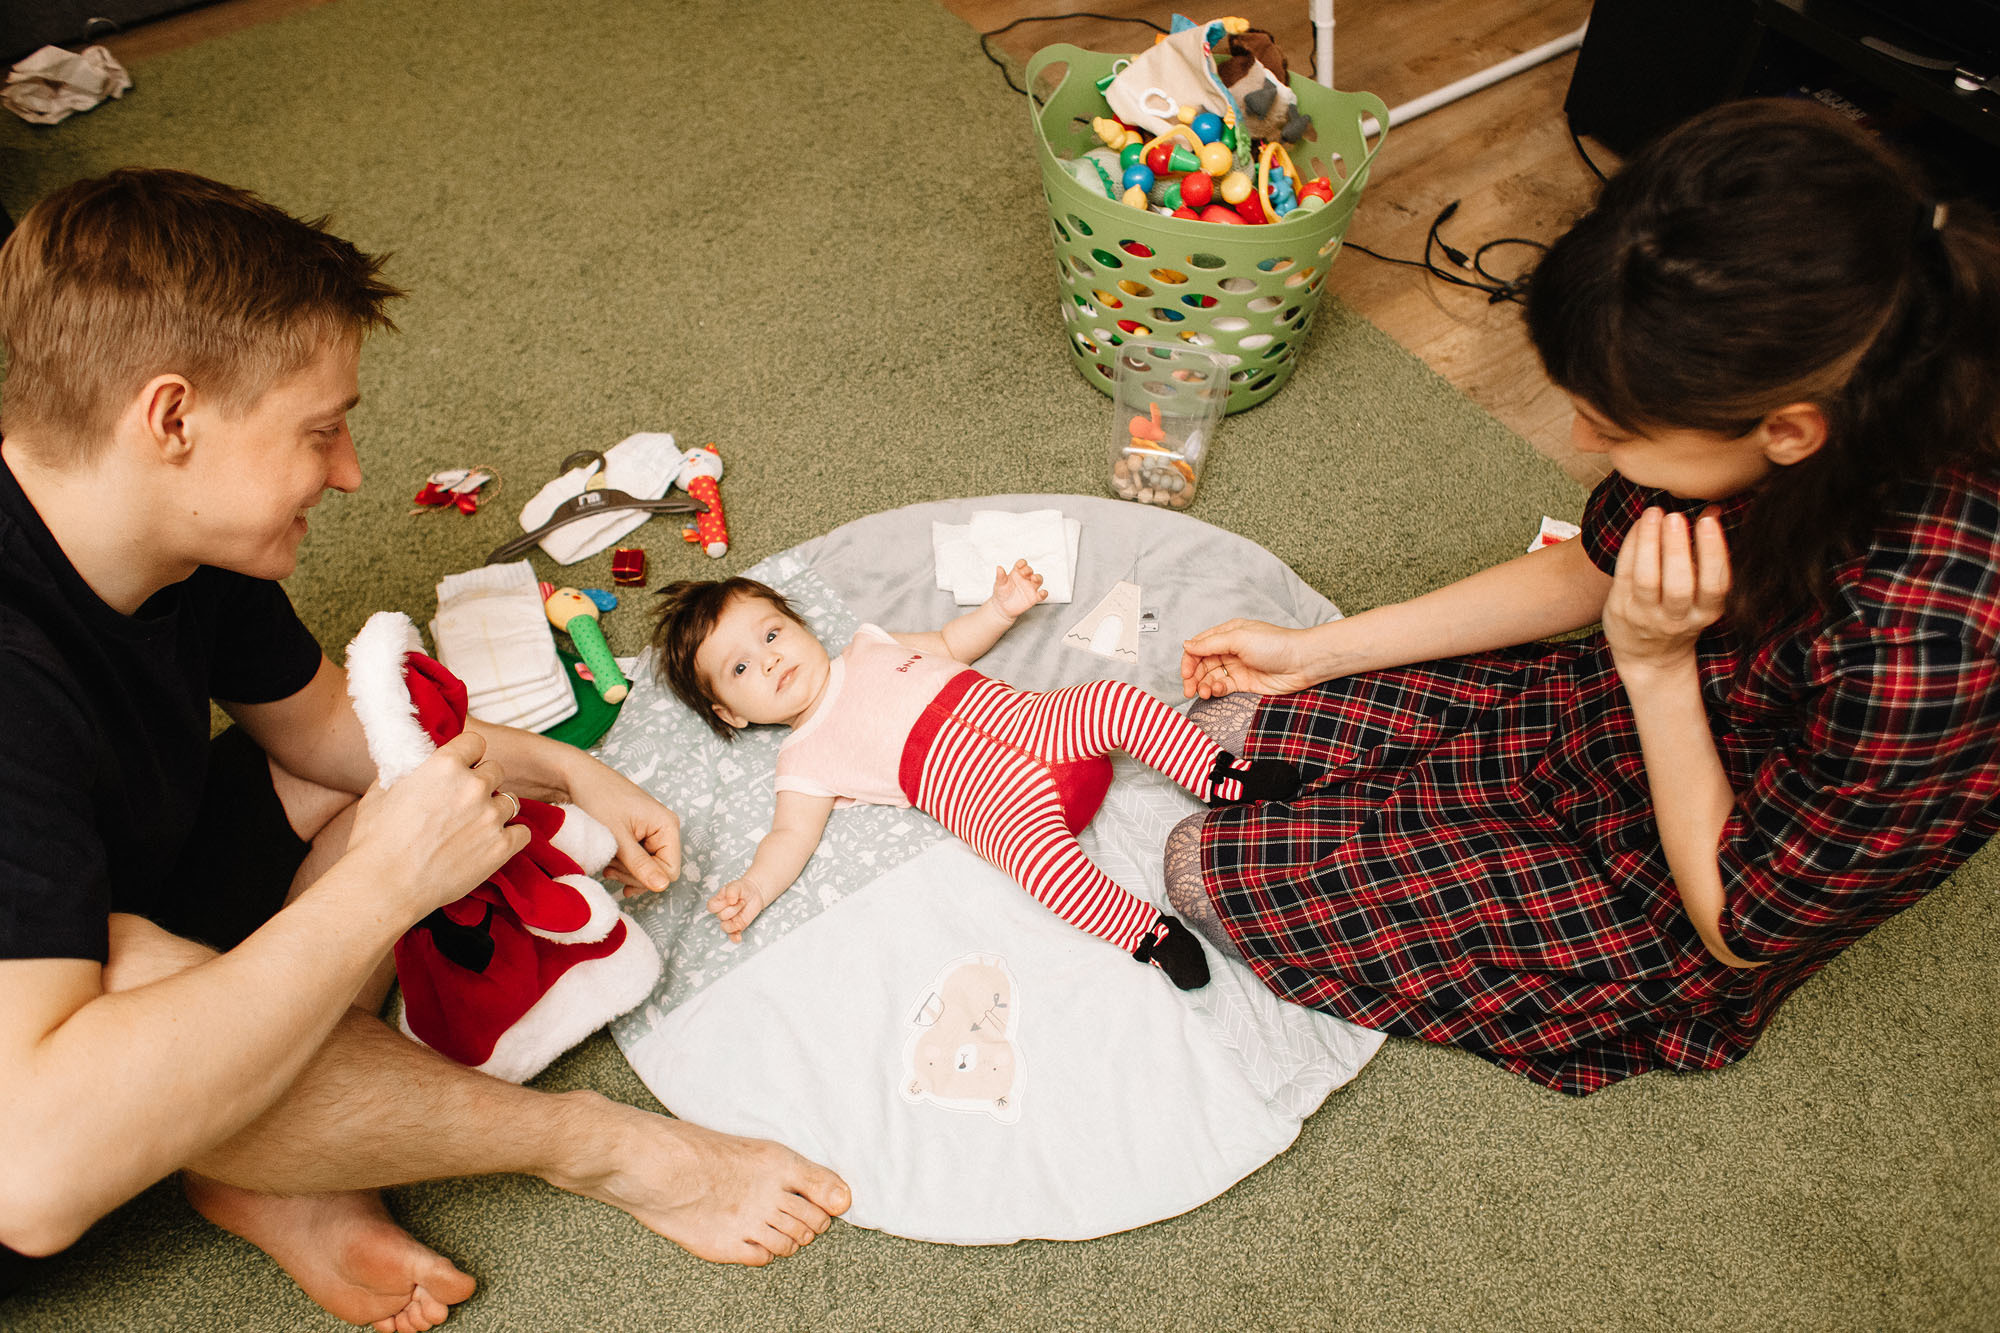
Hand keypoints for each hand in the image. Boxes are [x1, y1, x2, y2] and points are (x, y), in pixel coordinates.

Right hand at [345, 730, 530, 918]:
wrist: (384, 886)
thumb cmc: (376, 841)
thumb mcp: (382, 791)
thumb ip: (408, 770)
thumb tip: (416, 763)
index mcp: (445, 766)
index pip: (475, 743)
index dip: (468, 755)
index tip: (463, 766)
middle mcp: (473, 787)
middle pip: (496, 771)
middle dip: (482, 783)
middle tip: (464, 802)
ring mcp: (490, 817)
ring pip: (510, 801)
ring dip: (495, 810)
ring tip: (475, 826)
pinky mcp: (501, 847)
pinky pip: (522, 832)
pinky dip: (511, 836)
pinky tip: (492, 842)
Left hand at [564, 757, 683, 896]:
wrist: (576, 777)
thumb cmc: (597, 798)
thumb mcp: (617, 836)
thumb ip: (640, 864)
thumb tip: (662, 887)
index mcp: (667, 826)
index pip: (670, 871)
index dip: (646, 878)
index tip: (620, 870)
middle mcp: (664, 828)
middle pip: (660, 871)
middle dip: (634, 874)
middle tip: (610, 866)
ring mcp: (652, 831)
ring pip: (647, 867)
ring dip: (626, 871)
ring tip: (606, 862)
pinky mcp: (639, 833)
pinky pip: (638, 858)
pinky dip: (623, 864)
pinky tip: (609, 863)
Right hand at [707, 875, 771, 942]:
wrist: (755, 893)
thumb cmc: (742, 889)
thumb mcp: (736, 885)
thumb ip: (731, 891)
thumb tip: (730, 901)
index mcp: (717, 902)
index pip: (711, 907)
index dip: (721, 904)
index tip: (731, 899)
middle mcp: (722, 912)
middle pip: (721, 916)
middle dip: (733, 909)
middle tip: (741, 901)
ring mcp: (730, 920)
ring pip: (726, 927)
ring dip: (735, 919)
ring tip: (742, 908)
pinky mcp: (738, 926)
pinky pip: (733, 935)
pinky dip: (734, 938)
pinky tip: (738, 937)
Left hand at [990, 559, 1047, 619]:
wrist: (1002, 608)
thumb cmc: (1001, 593)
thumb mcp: (999, 584)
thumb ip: (1000, 576)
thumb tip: (999, 567)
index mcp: (1016, 572)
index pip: (1022, 564)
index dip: (1022, 563)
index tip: (1019, 566)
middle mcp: (1025, 578)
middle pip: (1030, 570)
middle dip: (1028, 570)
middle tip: (1024, 573)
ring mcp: (1030, 587)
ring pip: (1039, 579)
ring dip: (1038, 578)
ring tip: (1034, 578)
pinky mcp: (1034, 597)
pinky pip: (1042, 594)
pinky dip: (1044, 593)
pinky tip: (1042, 593)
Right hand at [1180, 619, 1319, 697]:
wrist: (1302, 663)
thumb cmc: (1275, 645)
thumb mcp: (1238, 638)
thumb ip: (1210, 643)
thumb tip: (1186, 645)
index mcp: (1228, 633)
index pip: (1199, 646)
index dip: (1189, 660)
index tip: (1185, 673)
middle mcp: (1230, 649)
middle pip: (1202, 664)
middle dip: (1193, 676)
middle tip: (1188, 689)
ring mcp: (1237, 666)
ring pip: (1211, 677)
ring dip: (1203, 685)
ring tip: (1204, 693)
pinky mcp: (1244, 683)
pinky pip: (1223, 687)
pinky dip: (1216, 690)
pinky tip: (1217, 691)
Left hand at [1602, 507, 1729, 681]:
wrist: (1649, 657)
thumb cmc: (1680, 613)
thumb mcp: (1702, 594)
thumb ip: (1707, 553)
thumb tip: (1714, 508)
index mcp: (1705, 613)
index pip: (1715, 585)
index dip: (1713, 553)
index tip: (1708, 521)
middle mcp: (1677, 618)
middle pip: (1678, 585)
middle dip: (1677, 548)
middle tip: (1676, 516)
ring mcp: (1645, 616)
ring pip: (1647, 580)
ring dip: (1649, 543)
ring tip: (1654, 513)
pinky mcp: (1620, 608)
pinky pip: (1624, 574)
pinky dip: (1631, 546)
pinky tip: (1639, 524)